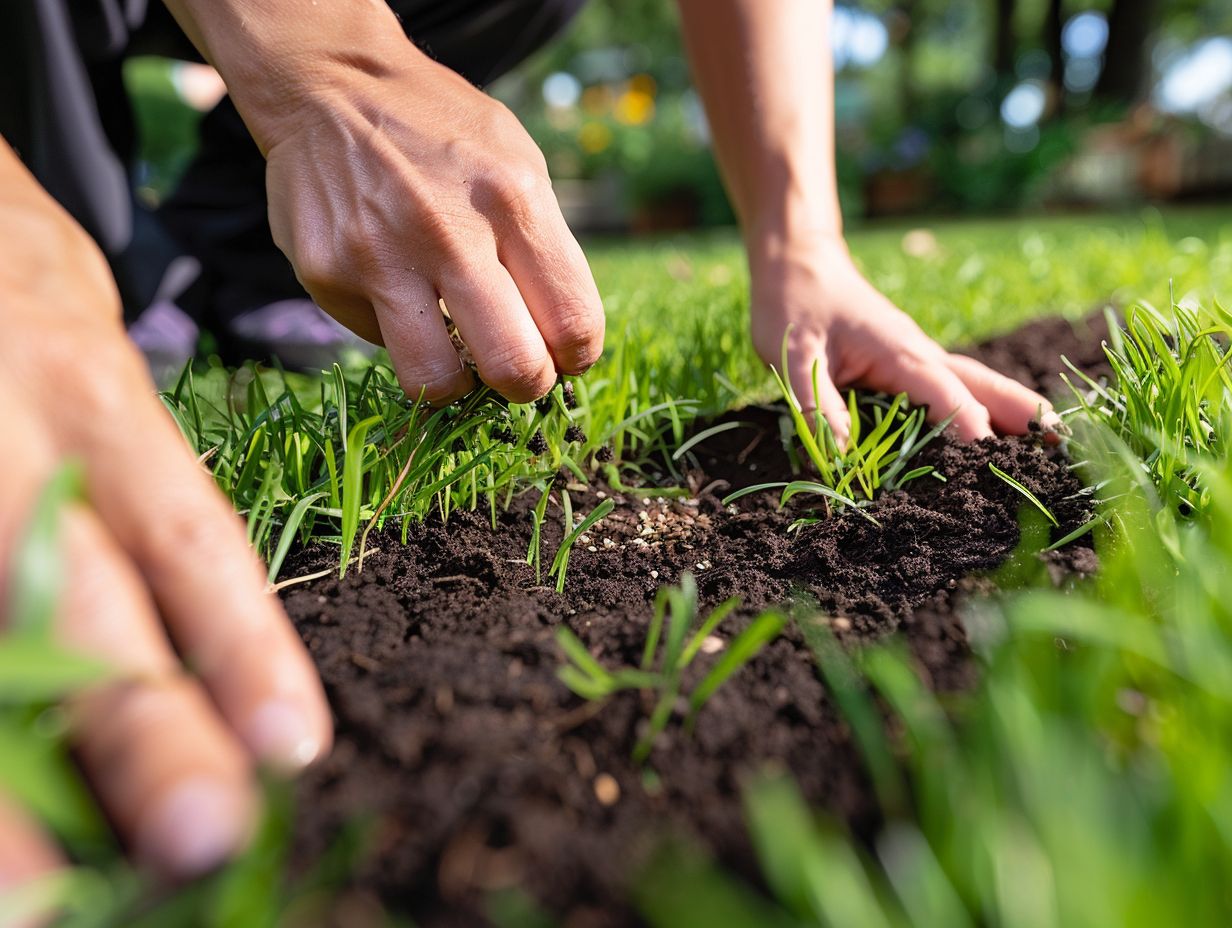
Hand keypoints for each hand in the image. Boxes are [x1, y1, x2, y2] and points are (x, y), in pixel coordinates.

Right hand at [0, 150, 330, 893]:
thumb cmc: (30, 325)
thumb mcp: (98, 381)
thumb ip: (138, 499)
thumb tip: (208, 671)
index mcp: (92, 403)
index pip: (184, 536)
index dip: (239, 645)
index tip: (291, 747)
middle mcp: (8, 442)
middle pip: (76, 600)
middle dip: (140, 730)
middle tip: (208, 840)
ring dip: (8, 783)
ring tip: (37, 903)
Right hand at [258, 39, 604, 404]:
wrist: (329, 83)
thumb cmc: (442, 130)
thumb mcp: (518, 159)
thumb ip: (546, 246)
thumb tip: (565, 340)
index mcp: (511, 199)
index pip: (572, 323)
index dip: (577, 356)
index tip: (564, 352)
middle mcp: (447, 231)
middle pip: (513, 368)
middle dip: (527, 385)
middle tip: (518, 370)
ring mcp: (379, 257)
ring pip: (436, 383)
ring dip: (457, 382)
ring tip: (457, 352)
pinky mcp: (326, 275)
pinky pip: (380, 341)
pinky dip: (397, 327)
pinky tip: (393, 281)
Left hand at [749, 232, 1053, 445]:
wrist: (797, 263)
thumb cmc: (793, 306)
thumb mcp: (792, 355)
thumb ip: (816, 402)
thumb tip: (843, 454)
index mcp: (898, 351)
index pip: (943, 391)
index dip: (966, 423)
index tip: (990, 457)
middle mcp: (921, 354)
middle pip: (982, 385)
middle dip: (1021, 413)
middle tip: (1065, 445)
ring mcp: (920, 357)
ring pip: (978, 384)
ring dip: (1015, 411)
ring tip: (1055, 443)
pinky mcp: (911, 364)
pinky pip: (957, 388)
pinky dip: (987, 407)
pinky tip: (1001, 431)